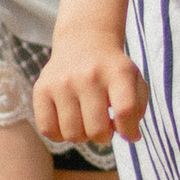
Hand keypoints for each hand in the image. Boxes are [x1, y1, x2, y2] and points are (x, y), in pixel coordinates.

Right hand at [33, 24, 144, 152]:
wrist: (84, 42)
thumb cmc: (112, 71)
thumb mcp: (134, 81)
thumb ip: (137, 110)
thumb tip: (131, 137)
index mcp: (118, 72)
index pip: (125, 111)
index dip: (128, 130)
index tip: (128, 131)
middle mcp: (89, 75)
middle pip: (97, 130)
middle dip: (104, 136)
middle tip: (104, 125)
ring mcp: (62, 82)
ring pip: (73, 135)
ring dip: (82, 137)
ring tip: (86, 122)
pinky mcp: (41, 89)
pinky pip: (48, 130)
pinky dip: (60, 135)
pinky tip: (68, 121)